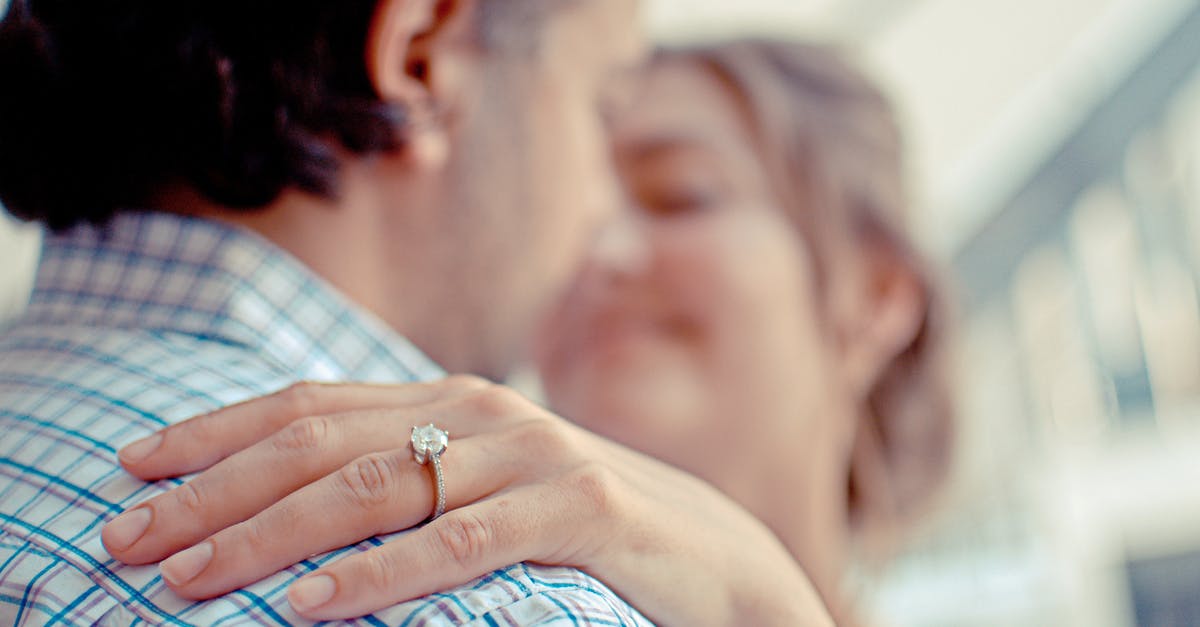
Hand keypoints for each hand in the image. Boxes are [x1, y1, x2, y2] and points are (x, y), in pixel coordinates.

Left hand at [102, 378, 830, 624]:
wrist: (710, 551)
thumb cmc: (576, 524)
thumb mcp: (478, 489)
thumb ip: (404, 476)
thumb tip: (288, 505)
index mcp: (447, 400)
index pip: (308, 403)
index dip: (215, 431)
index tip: (132, 466)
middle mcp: (479, 411)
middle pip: (321, 442)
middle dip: (213, 491)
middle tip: (127, 539)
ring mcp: (531, 454)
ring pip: (378, 486)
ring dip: (270, 535)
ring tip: (190, 578)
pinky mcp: (578, 505)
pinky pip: (462, 543)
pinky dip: (380, 574)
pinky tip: (311, 605)